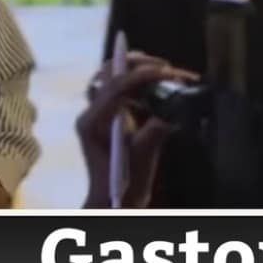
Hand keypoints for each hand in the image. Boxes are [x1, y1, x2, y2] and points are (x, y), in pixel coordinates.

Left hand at [78, 53, 197, 208]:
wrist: (114, 199)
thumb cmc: (125, 183)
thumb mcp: (141, 159)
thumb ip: (152, 135)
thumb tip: (171, 112)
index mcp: (92, 122)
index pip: (115, 86)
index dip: (144, 74)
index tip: (171, 73)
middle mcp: (91, 112)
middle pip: (110, 72)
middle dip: (139, 63)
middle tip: (167, 67)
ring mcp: (99, 111)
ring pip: (114, 75)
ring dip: (140, 68)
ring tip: (166, 71)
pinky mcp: (109, 114)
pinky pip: (122, 86)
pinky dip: (141, 80)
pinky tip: (161, 84)